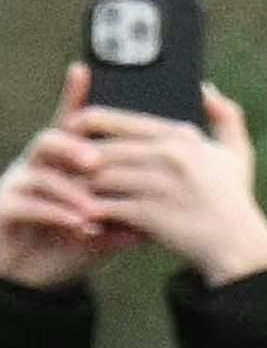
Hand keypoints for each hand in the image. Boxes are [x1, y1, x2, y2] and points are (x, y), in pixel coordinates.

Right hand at [0, 75, 117, 289]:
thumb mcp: (105, 228)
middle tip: (97, 160)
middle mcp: (37, 168)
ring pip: (37, 170)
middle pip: (50, 139)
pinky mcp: (2, 210)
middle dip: (73, 146)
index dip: (73, 96)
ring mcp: (17, 187)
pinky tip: (80, 226)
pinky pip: (24, 204)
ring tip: (94, 205)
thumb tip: (168, 202)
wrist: (30, 278)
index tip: (83, 69)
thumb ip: (131, 213)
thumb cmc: (66, 244)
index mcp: (62, 165)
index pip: (69, 126)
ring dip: (69, 186)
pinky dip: (55, 214)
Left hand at [68, 87, 266, 286]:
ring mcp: (158, 185)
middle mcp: (169, 156)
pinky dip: (93, 211)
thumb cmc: (233, 200)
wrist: (239, 246)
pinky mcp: (150, 214)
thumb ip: (226, 117)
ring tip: (73, 192)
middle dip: (76, 160)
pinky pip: (105, 206)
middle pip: (99, 149)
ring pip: (98, 178)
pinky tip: (89, 215)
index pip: (112, 119)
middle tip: (65, 167)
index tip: (70, 131)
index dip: (81, 123)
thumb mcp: (236, 154)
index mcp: (180, 136)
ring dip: (82, 186)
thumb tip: (205, 89)